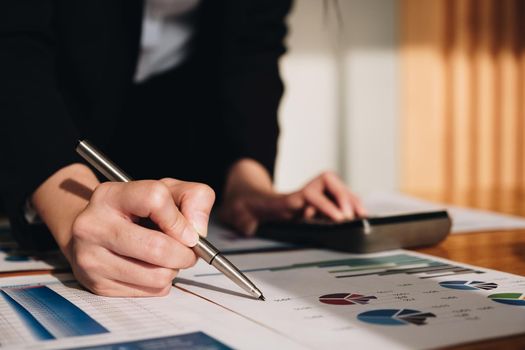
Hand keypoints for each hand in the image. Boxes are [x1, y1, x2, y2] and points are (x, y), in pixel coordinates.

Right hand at [69, 179, 214, 296]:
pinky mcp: (98, 285)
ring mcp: (92, 258)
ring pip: (157, 275)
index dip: (180, 219)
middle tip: (188, 251)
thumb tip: (197, 231)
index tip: (188, 232)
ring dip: (174, 269)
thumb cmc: (136, 210)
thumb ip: (194, 198)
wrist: (92, 232)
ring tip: (166, 258)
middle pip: (157, 247)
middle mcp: (94, 226)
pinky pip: (150, 292)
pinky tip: (150, 268)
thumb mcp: (166, 191)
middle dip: (185, 253)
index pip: (155, 199)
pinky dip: (161, 283)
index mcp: (111, 195)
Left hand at [219, 161, 365, 234]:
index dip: (324, 204)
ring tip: (363, 215)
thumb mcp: (239, 215)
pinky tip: (359, 214)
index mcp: (283, 200)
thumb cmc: (243, 208)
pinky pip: (335, 199)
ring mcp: (307, 198)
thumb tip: (249, 226)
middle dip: (343, 196)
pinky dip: (349, 203)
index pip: (308, 195)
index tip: (338, 218)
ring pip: (334, 188)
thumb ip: (243, 220)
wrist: (243, 198)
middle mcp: (299, 195)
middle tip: (352, 216)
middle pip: (328, 182)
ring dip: (350, 198)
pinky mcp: (313, 204)